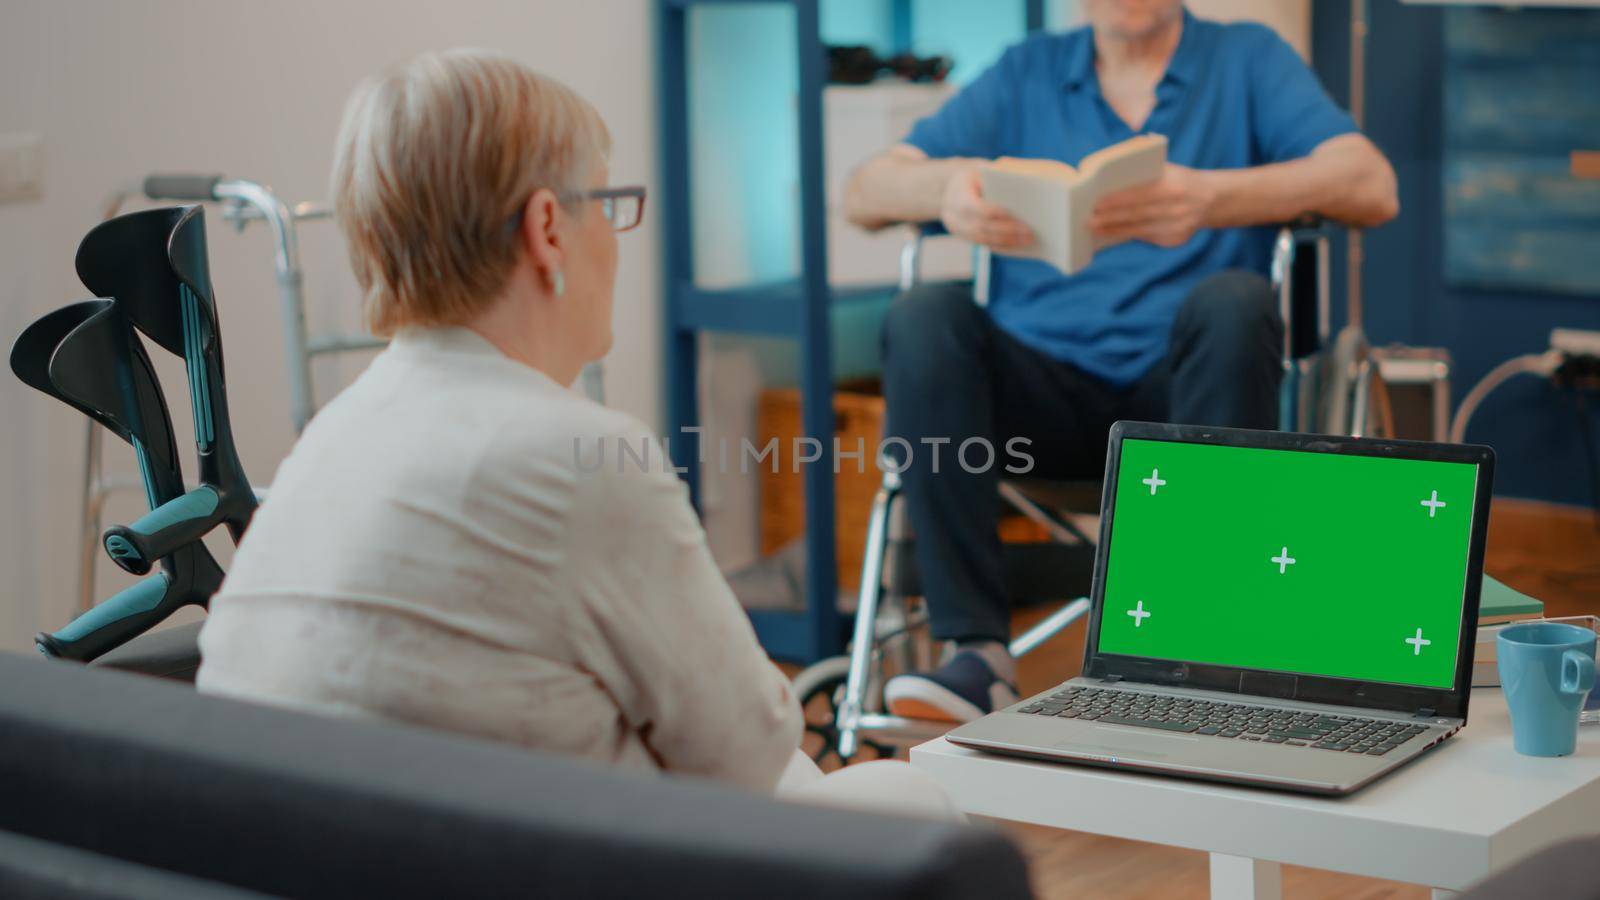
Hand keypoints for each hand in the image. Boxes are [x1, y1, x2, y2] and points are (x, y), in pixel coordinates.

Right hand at [939, 167, 1033, 250]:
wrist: (951, 187)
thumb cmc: (973, 175)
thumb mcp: (980, 169)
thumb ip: (995, 175)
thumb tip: (1023, 182)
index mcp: (957, 195)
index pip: (976, 207)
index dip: (995, 213)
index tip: (1017, 216)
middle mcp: (953, 215)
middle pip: (981, 227)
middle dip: (1007, 230)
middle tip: (1029, 231)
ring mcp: (956, 228)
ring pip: (982, 240)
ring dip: (1006, 241)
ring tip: (1028, 240)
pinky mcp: (963, 236)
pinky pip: (984, 245)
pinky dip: (1001, 246)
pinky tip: (1018, 244)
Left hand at [1089, 163, 1216, 247]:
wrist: (1213, 198)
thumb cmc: (1178, 180)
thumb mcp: (1168, 170)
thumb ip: (1144, 171)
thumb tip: (1108, 178)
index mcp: (1174, 186)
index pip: (1140, 194)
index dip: (1118, 200)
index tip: (1097, 203)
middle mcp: (1178, 207)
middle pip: (1137, 215)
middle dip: (1111, 218)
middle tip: (1088, 220)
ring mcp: (1178, 226)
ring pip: (1140, 229)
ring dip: (1114, 230)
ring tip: (1094, 228)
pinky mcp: (1176, 240)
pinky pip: (1147, 237)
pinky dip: (1127, 235)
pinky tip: (1110, 233)